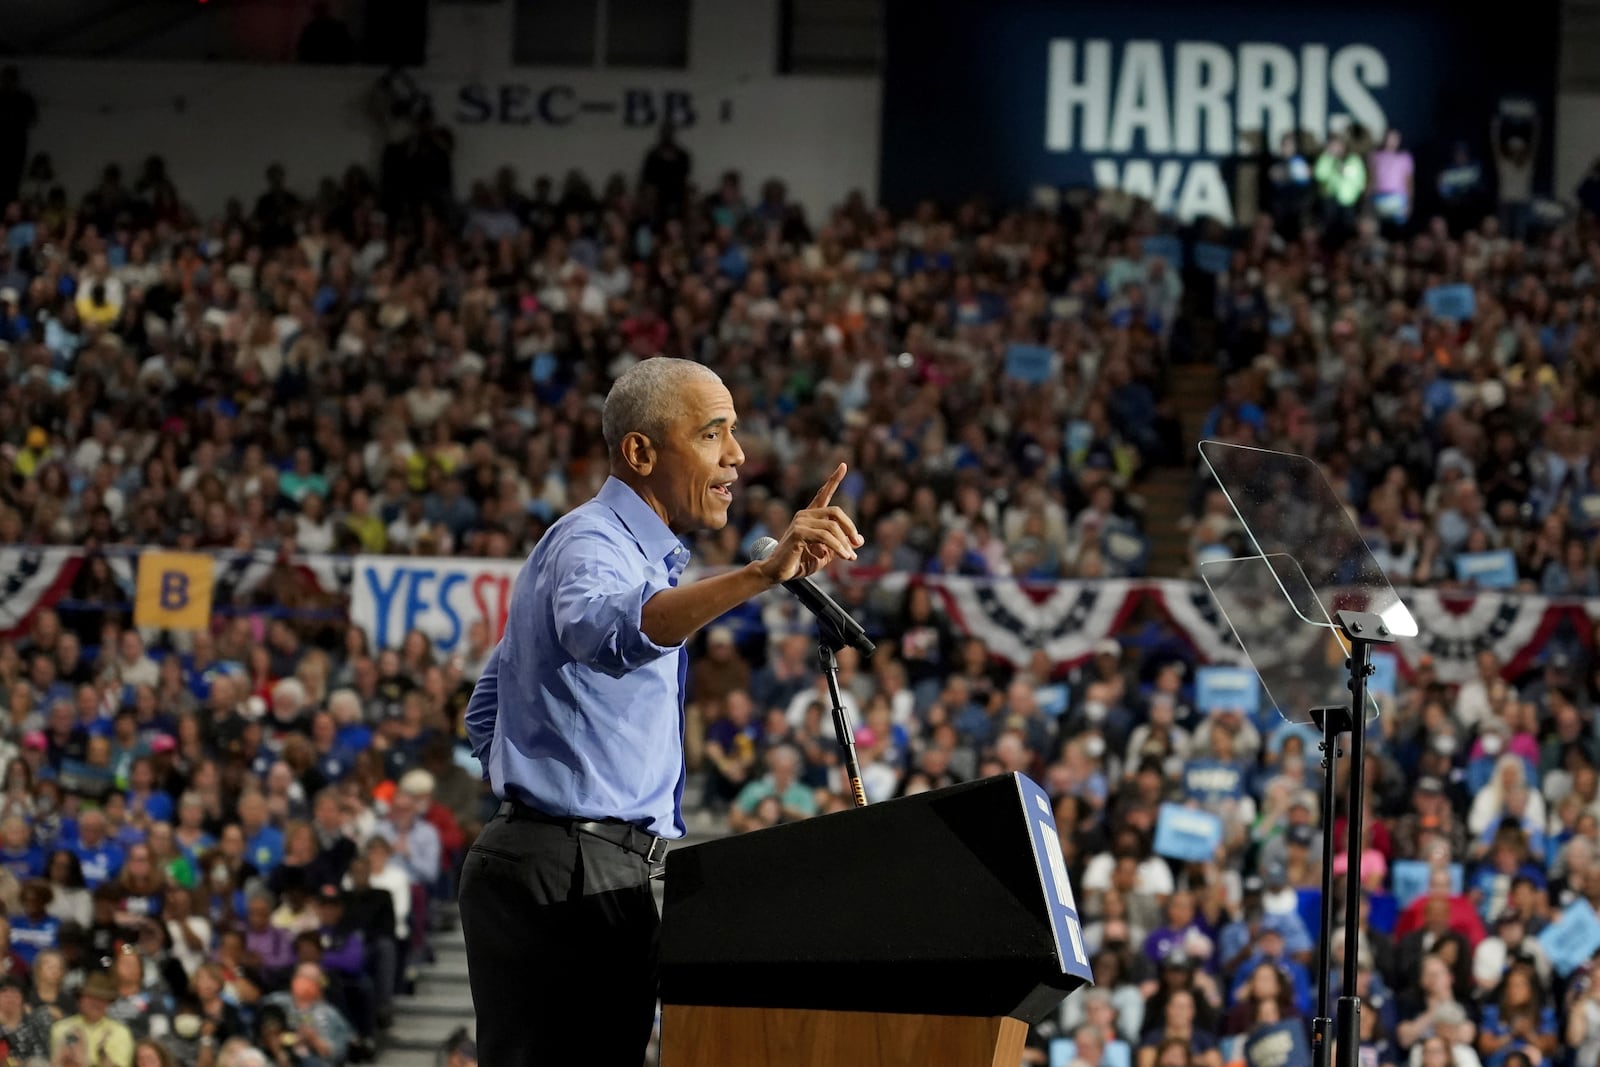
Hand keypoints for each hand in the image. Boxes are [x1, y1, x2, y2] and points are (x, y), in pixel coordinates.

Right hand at [755, 464, 862, 583]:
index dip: (834, 479)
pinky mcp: (798, 533)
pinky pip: (825, 537)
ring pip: (832, 527)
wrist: (777, 573)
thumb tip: (859, 540)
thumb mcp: (825, 554)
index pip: (824, 494)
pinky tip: (842, 556)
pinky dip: (837, 547)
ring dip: (845, 544)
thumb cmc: (799, 563)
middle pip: (836, 512)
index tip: (843, 465)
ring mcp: (800, 522)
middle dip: (850, 528)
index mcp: (810, 517)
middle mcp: (805, 515)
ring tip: (850, 557)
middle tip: (857, 543)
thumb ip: (840, 545)